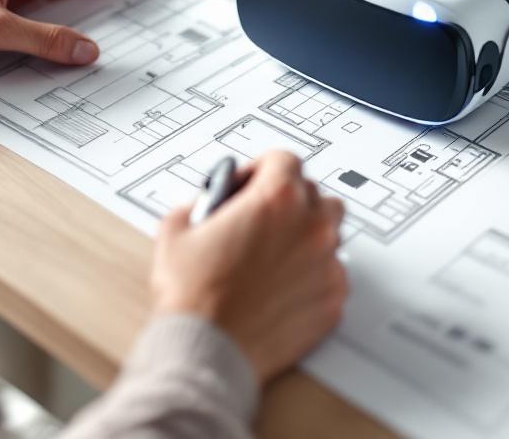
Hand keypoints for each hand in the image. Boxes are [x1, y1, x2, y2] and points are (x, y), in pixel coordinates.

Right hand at [150, 151, 346, 383]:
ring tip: (272, 252)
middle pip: (312, 192)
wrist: (208, 350)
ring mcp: (327, 263)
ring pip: (329, 231)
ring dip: (305, 233)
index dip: (261, 169)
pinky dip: (312, 274)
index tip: (250, 184)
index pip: (285, 159)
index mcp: (275, 199)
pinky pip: (331, 272)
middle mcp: (310, 226)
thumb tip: (206, 203)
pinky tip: (282, 285)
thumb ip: (198, 203)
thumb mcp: (175, 230)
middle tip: (259, 220)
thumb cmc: (193, 296)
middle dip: (285, 200)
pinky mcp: (333, 298)